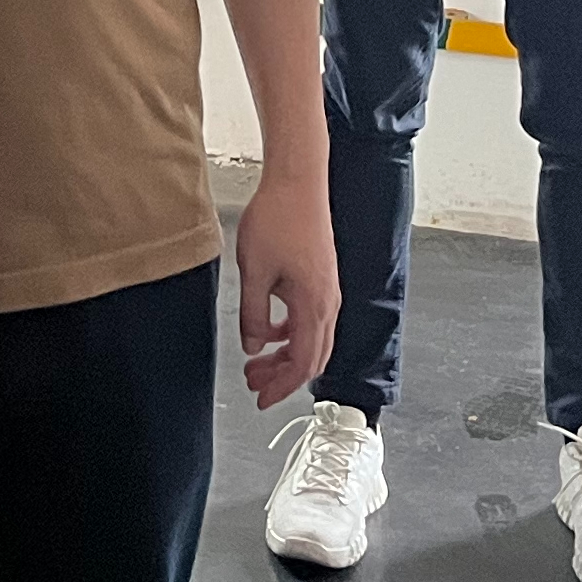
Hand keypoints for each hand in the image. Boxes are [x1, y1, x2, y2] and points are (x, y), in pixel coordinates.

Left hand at [234, 165, 338, 409]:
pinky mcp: (321, 278)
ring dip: (285, 355)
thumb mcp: (254, 272)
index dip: (281, 387)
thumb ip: (254, 316)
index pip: (302, 364)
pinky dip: (291, 333)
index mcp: (314, 305)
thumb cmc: (277, 219)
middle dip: (282, 377)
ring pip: (312, 339)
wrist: (298, 181)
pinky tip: (269, 330)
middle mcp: (327, 302)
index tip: (260, 400)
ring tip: (256, 361)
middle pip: (311, 357)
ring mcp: (327, 290)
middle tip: (253, 384)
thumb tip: (254, 347)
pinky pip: (310, 319)